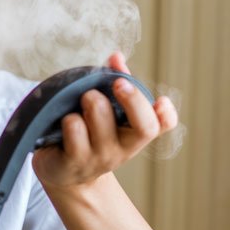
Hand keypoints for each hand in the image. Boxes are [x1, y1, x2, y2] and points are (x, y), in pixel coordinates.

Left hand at [32, 52, 177, 188]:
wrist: (62, 172)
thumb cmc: (86, 134)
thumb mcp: (103, 112)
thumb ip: (112, 83)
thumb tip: (116, 56)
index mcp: (133, 135)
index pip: (162, 126)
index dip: (167, 114)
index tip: (161, 100)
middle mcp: (121, 150)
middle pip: (143, 126)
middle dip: (133, 99)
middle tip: (119, 83)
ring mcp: (97, 158)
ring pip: (100, 118)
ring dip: (91, 100)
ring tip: (82, 98)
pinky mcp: (72, 162)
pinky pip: (74, 129)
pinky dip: (68, 117)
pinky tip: (64, 121)